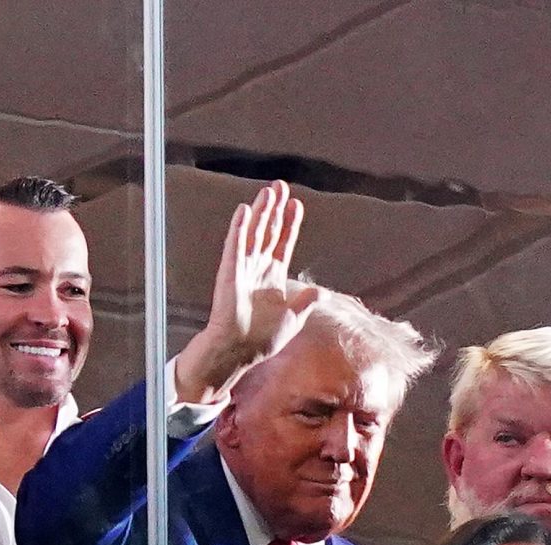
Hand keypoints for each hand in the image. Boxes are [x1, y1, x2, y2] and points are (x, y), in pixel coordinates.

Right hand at [174, 180, 319, 403]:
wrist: (238, 353)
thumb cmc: (261, 340)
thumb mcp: (292, 320)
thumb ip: (305, 303)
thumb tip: (320, 292)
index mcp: (272, 278)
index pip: (282, 244)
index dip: (289, 224)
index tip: (296, 205)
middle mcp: (257, 270)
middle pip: (267, 232)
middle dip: (274, 209)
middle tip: (280, 186)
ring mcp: (243, 270)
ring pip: (253, 234)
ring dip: (261, 212)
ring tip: (269, 191)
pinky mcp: (230, 275)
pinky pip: (235, 248)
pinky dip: (239, 230)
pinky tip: (245, 211)